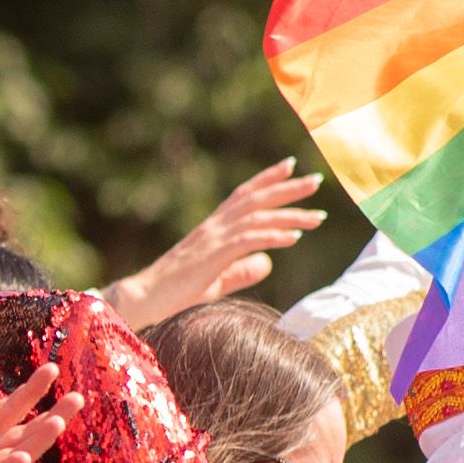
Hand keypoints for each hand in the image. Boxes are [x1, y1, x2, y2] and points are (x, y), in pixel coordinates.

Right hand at [106, 159, 325, 331]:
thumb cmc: (176, 291)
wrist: (146, 297)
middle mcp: (214, 226)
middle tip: (316, 180)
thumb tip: (268, 261)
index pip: (243, 195)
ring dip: (290, 215)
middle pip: (256, 199)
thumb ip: (241, 269)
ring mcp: (213, 239)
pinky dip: (273, 236)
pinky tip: (294, 238)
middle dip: (288, 188)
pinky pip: (248, 240)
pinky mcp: (214, 255)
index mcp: (213, 227)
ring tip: (318, 217)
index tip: (290, 165)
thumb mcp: (215, 280)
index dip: (266, 178)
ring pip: (258, 218)